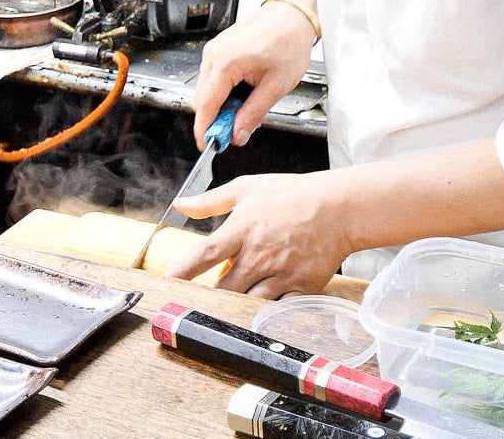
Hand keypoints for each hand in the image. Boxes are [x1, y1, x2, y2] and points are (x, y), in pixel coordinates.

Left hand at [164, 171, 348, 298]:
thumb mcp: (247, 188)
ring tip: (220, 311)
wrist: (337, 208)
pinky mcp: (298, 289)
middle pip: (222, 289)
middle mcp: (258, 255)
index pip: (205, 254)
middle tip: (193, 303)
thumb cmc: (291, 194)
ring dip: (231, 308)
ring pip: (246, 303)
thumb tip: (180, 204)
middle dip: (206, 299)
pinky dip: (262, 314)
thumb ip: (210, 200)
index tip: (165, 284)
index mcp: (242, 230)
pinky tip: (253, 314)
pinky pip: (275, 310)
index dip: (183, 271)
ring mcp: (279, 275)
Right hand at [193, 1, 315, 147]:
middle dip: (215, 120)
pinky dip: (223, 92)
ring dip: (220, 106)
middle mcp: (214, 55)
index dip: (204, 129)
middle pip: (202, 99)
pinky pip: (213, 78)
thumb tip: (237, 134)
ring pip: (207, 89)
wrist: (293, 13)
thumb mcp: (276, 85)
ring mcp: (215, 50)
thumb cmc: (288, 40)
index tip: (207, 145)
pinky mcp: (220, 49)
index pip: (205, 105)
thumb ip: (253, 114)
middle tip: (234, 133)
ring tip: (245, 111)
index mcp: (225, 62)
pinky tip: (242, 96)